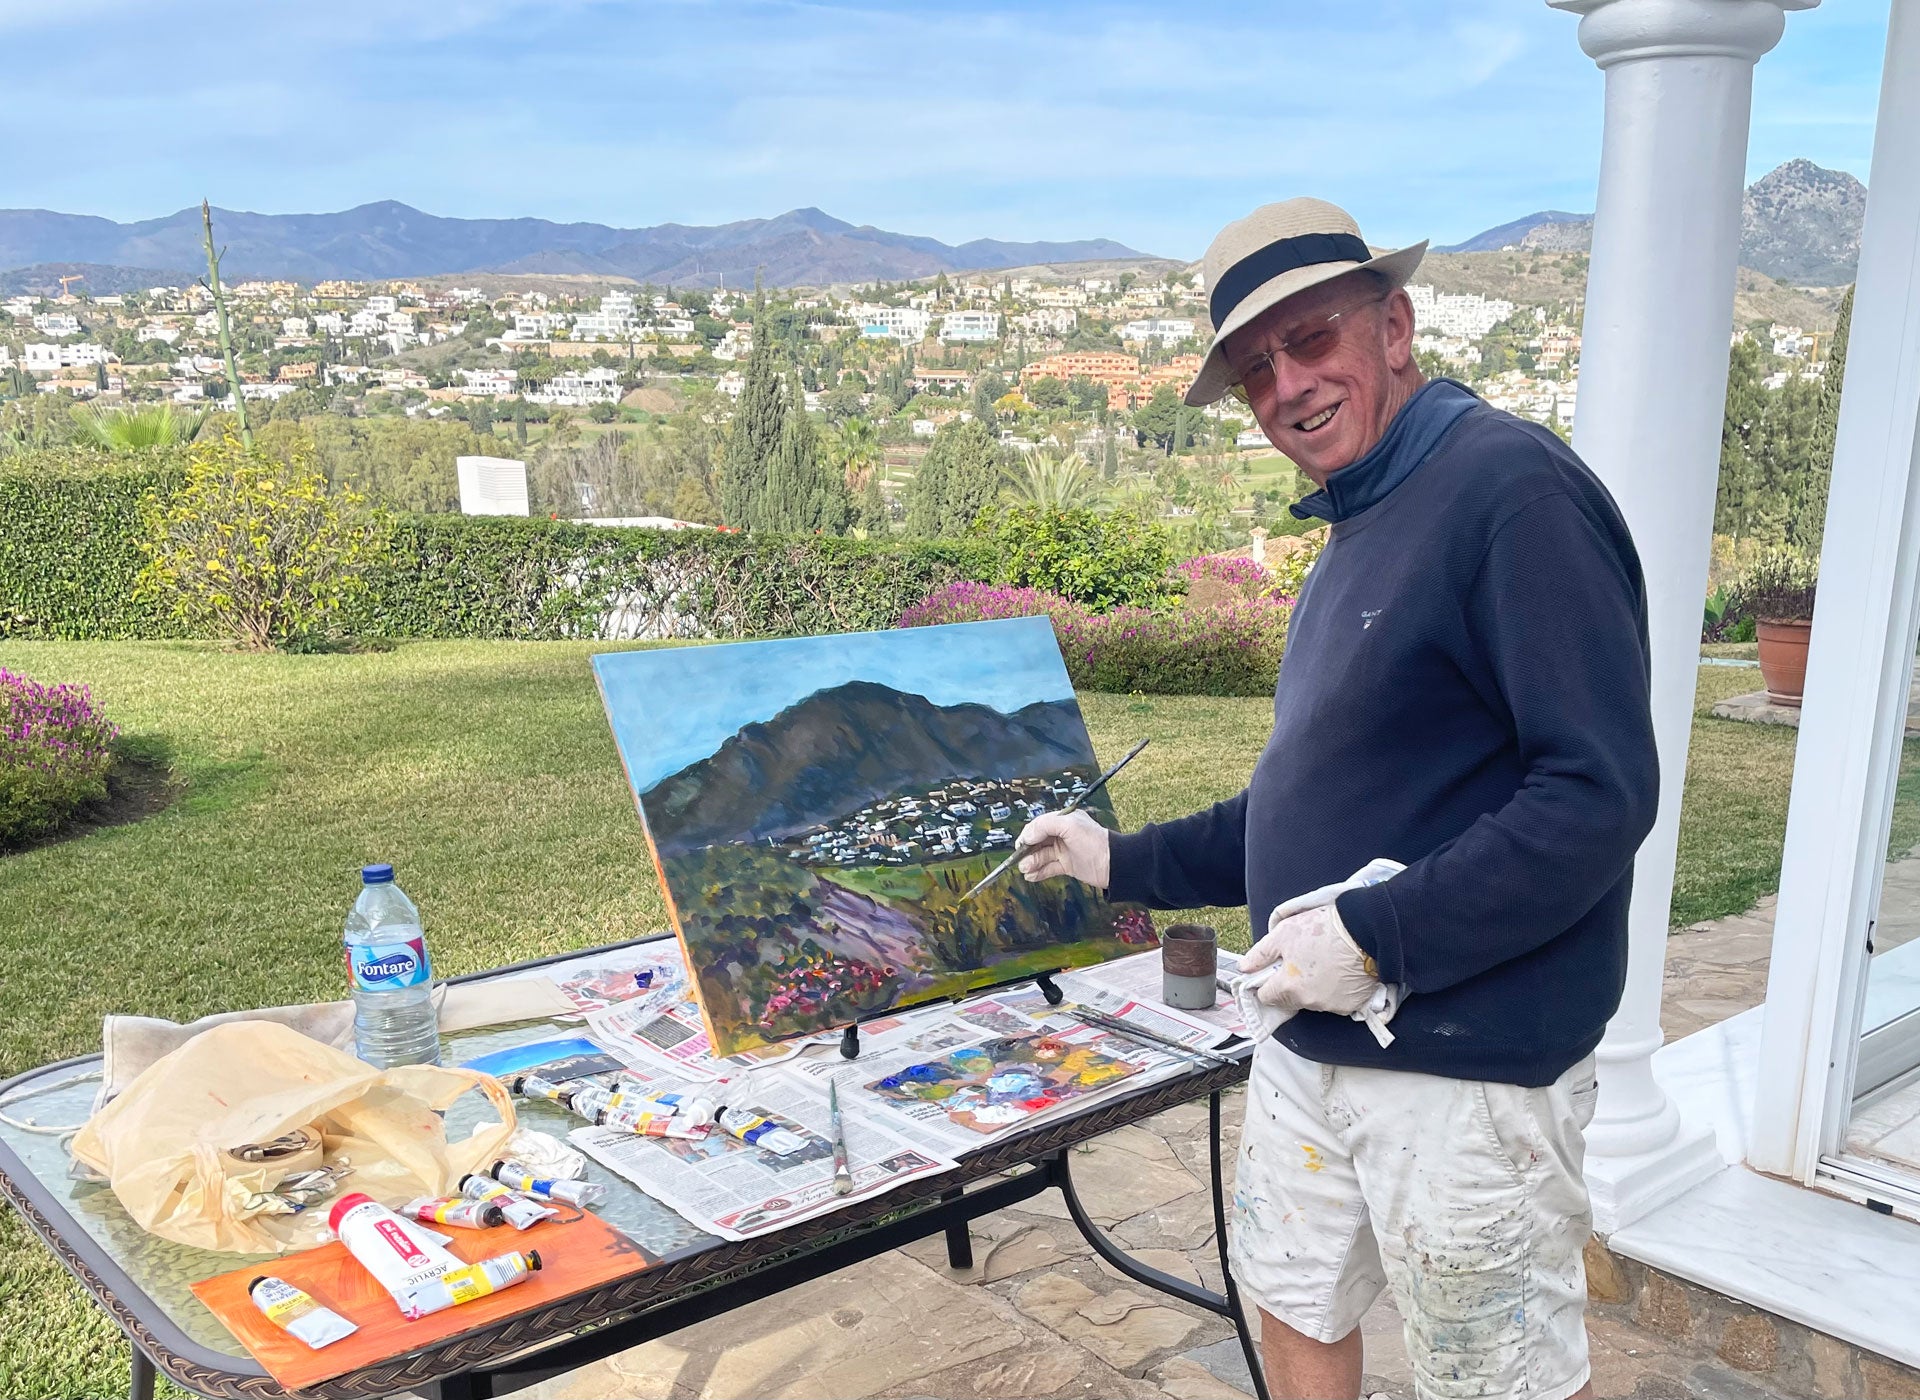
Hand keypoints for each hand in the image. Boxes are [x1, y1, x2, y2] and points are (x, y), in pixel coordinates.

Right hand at [1016, 810, 1110, 888]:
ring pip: (1042, 856)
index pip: (1039, 825)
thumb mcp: (1069, 826)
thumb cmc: (1093, 841)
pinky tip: (1031, 876)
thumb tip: (1027, 835)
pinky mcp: (1067, 866)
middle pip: (1038, 841)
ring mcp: (1064, 851)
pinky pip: (1049, 868)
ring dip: (1031, 862)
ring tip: (1025, 869)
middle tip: (1019, 860)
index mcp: (1064, 821)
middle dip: (1027, 851)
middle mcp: (1063, 835)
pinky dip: (1039, 872)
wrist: (1113, 864)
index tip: (1020, 845)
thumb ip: (1045, 825)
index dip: (1028, 835)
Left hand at [1240, 902, 1378, 1015]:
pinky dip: (1335, 990)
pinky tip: (1339, 972)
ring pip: (1313, 1000)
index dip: (1266, 984)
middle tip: (1301, 961)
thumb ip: (1260, 954)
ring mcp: (1332, 1005)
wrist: (1366, 931)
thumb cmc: (1323, 929)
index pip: (1266, 997)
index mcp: (1289, 987)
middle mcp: (1309, 1001)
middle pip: (1290, 999)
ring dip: (1313, 988)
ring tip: (1323, 964)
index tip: (1272, 973)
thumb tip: (1245, 968)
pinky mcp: (1352, 1005)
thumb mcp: (1283, 934)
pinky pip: (1336, 1001)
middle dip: (1291, 984)